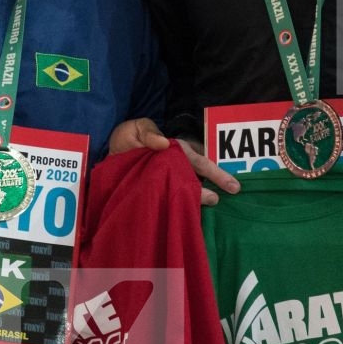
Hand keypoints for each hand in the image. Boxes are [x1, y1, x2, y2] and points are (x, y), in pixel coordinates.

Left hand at [108, 120, 240, 205]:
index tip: (228, 181)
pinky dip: (184, 204)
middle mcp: (176, 166)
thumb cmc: (127, 139)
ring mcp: (167, 179)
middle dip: (217, 181)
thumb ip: (148, 133)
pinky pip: (173, 197)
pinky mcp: (157, 191)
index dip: (213, 170)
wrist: (107, 156)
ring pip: (189, 187)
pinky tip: (192, 214)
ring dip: (201, 195)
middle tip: (235, 190)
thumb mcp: (135, 129)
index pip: (198, 159)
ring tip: (213, 203)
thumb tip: (162, 143)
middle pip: (199, 174)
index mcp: (174, 150)